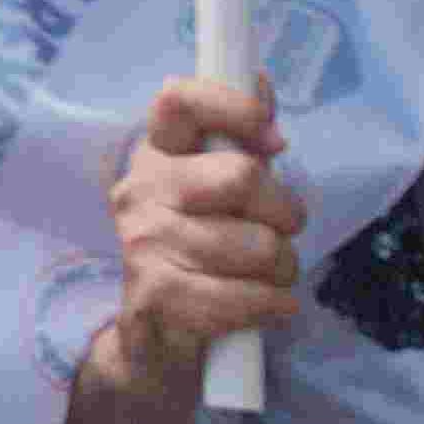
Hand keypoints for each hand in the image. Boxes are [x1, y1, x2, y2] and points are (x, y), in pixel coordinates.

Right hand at [100, 76, 303, 384]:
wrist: (153, 345)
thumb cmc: (201, 257)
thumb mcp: (220, 196)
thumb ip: (240, 143)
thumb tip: (261, 79)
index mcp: (156, 155)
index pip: (178, 99)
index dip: (234, 108)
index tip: (275, 142)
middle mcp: (139, 190)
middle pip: (243, 176)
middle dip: (285, 214)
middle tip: (278, 234)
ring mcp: (142, 242)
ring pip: (257, 245)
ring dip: (282, 271)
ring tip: (265, 279)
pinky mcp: (155, 294)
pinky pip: (245, 297)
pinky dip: (271, 307)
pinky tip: (265, 308)